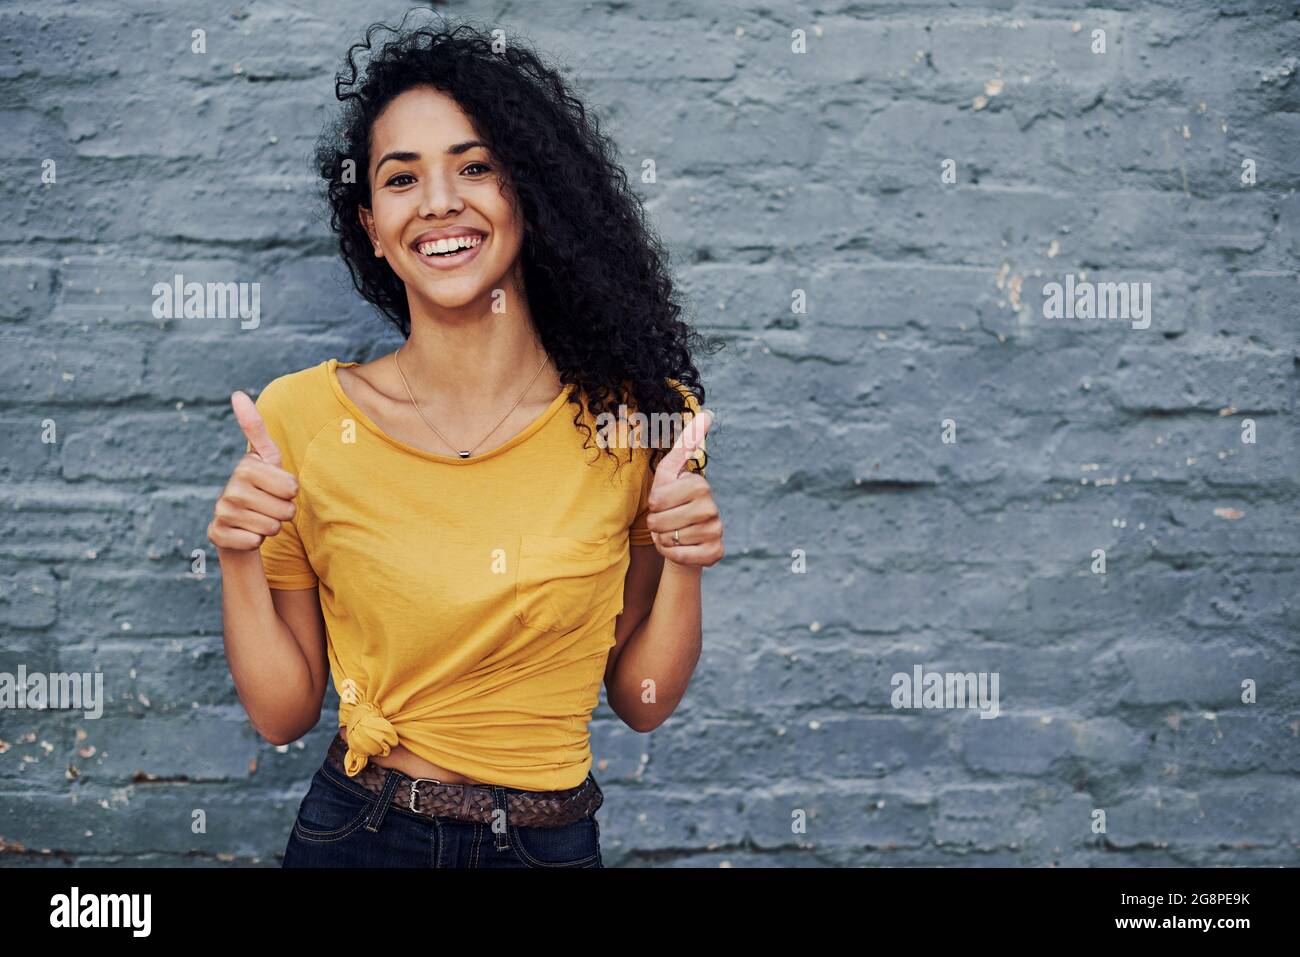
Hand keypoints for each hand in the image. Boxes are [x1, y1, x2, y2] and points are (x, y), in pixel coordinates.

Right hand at [207, 391, 299, 551]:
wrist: (240, 525)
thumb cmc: (261, 488)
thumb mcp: (266, 458)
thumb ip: (256, 428)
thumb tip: (236, 393)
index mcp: (246, 466)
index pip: (292, 487)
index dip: (291, 491)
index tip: (275, 486)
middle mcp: (230, 486)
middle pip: (285, 509)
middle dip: (284, 511)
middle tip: (269, 506)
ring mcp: (222, 511)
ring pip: (272, 527)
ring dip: (272, 526)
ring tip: (259, 518)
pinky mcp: (217, 534)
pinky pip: (255, 542)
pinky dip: (256, 541)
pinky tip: (247, 532)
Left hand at [646, 409, 722, 567]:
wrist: (681, 539)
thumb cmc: (671, 503)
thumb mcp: (669, 473)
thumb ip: (683, 445)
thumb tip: (708, 414)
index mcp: (700, 485)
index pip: (658, 499)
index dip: (653, 504)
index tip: (661, 502)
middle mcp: (712, 507)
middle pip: (661, 521)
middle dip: (655, 524)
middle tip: (664, 521)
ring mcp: (716, 530)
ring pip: (670, 540)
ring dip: (663, 540)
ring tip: (672, 534)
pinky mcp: (716, 552)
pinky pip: (682, 557)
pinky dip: (673, 555)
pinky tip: (680, 549)